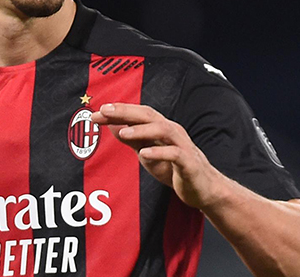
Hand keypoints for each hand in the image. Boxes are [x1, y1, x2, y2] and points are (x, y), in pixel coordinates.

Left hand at [91, 103, 226, 209]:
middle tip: (105, 111)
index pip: (137, 114)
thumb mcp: (147, 153)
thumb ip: (132, 139)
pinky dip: (159, 152)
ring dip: (142, 129)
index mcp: (161, 127)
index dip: (118, 111)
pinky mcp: (189, 163)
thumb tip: (111, 125)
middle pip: (148, 115)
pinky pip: (175, 154)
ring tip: (122, 132)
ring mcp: (182, 145)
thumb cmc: (173, 168)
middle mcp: (172, 132)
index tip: (96, 113)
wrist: (203, 189)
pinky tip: (144, 154)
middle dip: (126, 112)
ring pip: (163, 130)